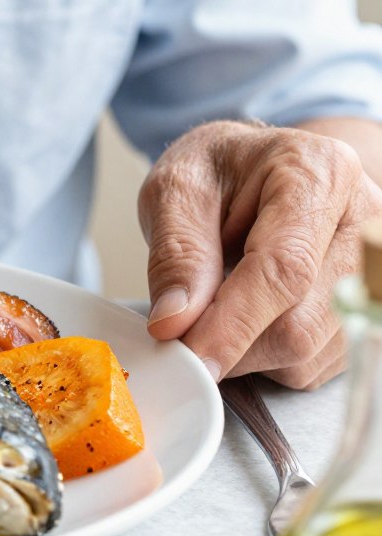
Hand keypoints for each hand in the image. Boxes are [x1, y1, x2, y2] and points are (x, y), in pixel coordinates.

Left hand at [140, 120, 381, 389]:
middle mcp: (366, 224)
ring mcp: (374, 273)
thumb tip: (174, 324)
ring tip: (219, 304)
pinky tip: (249, 317)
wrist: (256, 169)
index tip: (191, 357)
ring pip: (307, 354)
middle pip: (300, 324)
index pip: (284, 269)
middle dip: (230, 344)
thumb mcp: (176, 191)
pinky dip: (267, 358)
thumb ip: (177, 253)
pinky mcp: (366, 311)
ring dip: (246, 353)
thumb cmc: (217, 173)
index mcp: (319, 175)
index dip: (234, 324)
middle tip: (181, 331)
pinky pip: (313, 365)